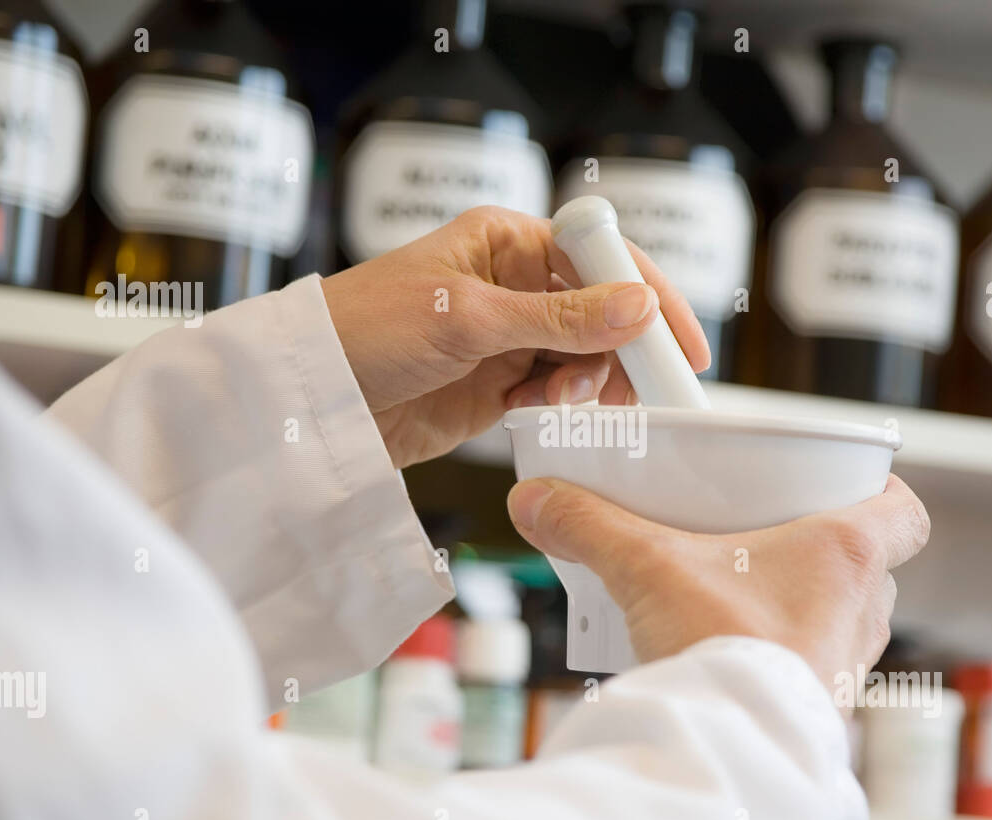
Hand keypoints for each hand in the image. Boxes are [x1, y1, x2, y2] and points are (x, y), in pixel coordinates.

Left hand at [320, 205, 708, 469]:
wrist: (310, 397)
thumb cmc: (366, 330)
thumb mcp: (468, 318)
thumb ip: (559, 317)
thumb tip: (640, 306)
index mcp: (505, 241)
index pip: (599, 257)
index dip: (648, 293)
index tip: (682, 341)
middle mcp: (513, 284)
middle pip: (601, 310)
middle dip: (624, 346)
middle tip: (642, 386)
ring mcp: (507, 336)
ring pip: (584, 354)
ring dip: (593, 377)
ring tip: (573, 396)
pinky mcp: (496, 384)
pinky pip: (554, 388)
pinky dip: (566, 401)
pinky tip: (554, 406)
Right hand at [505, 474, 930, 695]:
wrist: (730, 747)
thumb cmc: (724, 646)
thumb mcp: (647, 567)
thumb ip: (590, 526)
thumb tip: (539, 501)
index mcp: (846, 554)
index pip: (906, 513)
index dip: (882, 492)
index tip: (843, 485)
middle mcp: (861, 610)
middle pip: (871, 565)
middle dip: (825, 551)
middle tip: (772, 538)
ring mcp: (845, 666)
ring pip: (846, 619)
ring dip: (807, 606)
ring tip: (745, 596)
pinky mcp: (817, 708)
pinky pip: (813, 668)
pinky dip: (783, 654)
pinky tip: (731, 651)